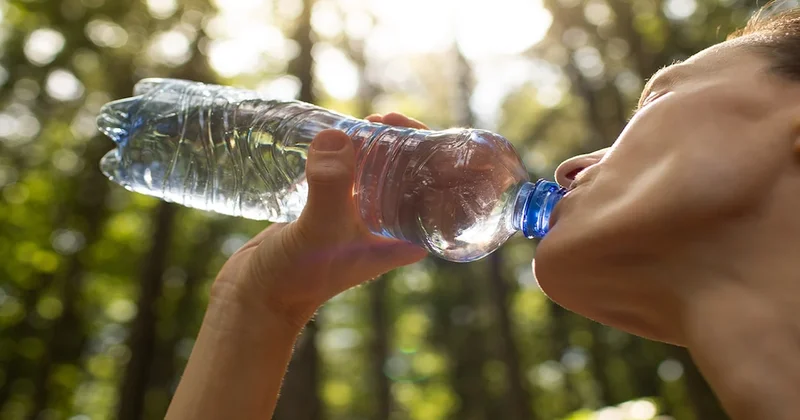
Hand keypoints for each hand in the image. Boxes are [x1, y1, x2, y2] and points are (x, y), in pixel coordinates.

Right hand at [212, 112, 429, 329]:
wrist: (255, 298)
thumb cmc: (294, 278)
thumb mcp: (319, 229)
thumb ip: (330, 186)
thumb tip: (336, 137)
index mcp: (404, 240)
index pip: (435, 190)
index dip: (429, 154)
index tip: (402, 126)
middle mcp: (387, 230)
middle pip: (409, 176)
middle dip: (399, 143)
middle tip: (378, 120)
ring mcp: (359, 221)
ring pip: (378, 174)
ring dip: (372, 147)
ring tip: (359, 124)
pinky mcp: (333, 213)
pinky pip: (350, 177)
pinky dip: (346, 157)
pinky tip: (334, 139)